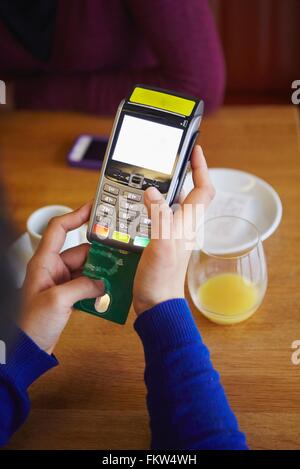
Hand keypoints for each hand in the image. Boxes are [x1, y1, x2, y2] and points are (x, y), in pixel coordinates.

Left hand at [20, 202, 103, 353]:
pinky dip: (97, 288)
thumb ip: (82, 287)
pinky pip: (86, 285)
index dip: (75, 215)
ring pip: (86, 269)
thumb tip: (102, 282)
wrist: (27, 349)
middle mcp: (52, 268)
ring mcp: (60, 282)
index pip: (59, 229)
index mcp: (44, 262)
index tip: (93, 208)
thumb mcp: (57, 301)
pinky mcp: (66, 296)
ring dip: (101, 273)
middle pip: (81, 251)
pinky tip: (109, 293)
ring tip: (118, 275)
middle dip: (99, 254)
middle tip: (119, 254)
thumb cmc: (32, 323)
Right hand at [133, 145, 214, 314]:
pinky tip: (132, 208)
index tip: (195, 150)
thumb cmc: (162, 278)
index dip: (202, 168)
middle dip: (176, 176)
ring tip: (142, 182)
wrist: (155, 302)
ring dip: (158, 191)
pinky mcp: (159, 241)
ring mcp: (171, 233)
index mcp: (189, 223)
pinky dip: (145, 208)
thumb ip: (159, 215)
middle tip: (161, 164)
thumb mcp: (162, 243)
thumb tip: (152, 192)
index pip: (204, 189)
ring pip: (169, 204)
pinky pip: (155, 217)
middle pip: (186, 193)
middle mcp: (183, 225)